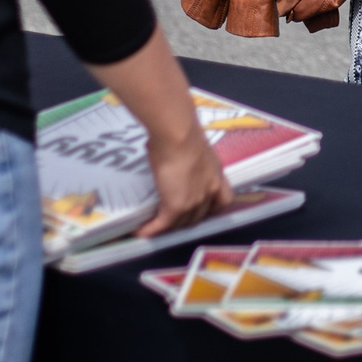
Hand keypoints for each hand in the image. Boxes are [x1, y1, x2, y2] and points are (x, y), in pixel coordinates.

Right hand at [81, 31, 234, 234]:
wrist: (178, 132)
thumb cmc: (182, 128)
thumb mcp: (189, 141)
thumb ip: (184, 146)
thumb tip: (168, 134)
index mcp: (215, 172)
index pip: (223, 198)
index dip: (214, 207)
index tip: (205, 209)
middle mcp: (209, 189)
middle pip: (201, 216)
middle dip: (188, 221)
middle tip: (171, 222)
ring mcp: (194, 201)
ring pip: (182, 224)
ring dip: (168, 228)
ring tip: (153, 227)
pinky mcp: (176, 207)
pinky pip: (162, 226)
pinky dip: (150, 231)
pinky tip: (139, 233)